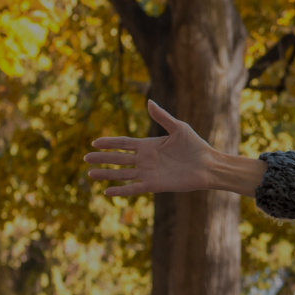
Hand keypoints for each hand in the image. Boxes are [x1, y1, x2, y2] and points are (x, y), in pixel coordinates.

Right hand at [84, 100, 215, 196]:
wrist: (208, 165)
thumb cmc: (196, 146)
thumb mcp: (178, 128)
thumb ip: (162, 117)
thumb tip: (149, 101)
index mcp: (149, 145)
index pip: (124, 143)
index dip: (109, 143)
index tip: (94, 142)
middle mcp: (146, 159)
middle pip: (118, 159)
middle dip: (102, 159)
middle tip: (85, 159)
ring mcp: (149, 173)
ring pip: (122, 174)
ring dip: (106, 174)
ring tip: (90, 174)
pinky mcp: (155, 185)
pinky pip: (134, 188)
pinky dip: (121, 190)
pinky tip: (107, 192)